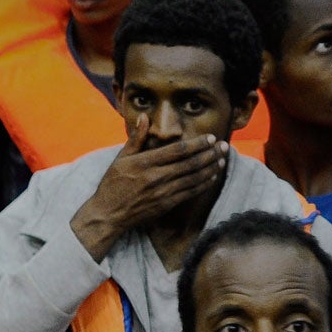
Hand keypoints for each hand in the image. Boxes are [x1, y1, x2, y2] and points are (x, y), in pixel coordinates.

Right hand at [70, 117, 229, 260]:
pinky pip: (190, 192)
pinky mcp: (166, 204)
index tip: (210, 138)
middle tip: (224, 146)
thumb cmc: (112, 185)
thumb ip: (136, 138)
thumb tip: (144, 117)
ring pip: (194, 177)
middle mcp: (156, 177)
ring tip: (222, 159)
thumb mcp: (120, 159)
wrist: (107, 214)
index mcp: (145, 162)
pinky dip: (203, 183)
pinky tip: (212, 176)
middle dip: (210, 153)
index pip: (178, 150)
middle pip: (190, 163)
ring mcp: (162, 192)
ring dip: (210, 167)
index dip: (197, 143)